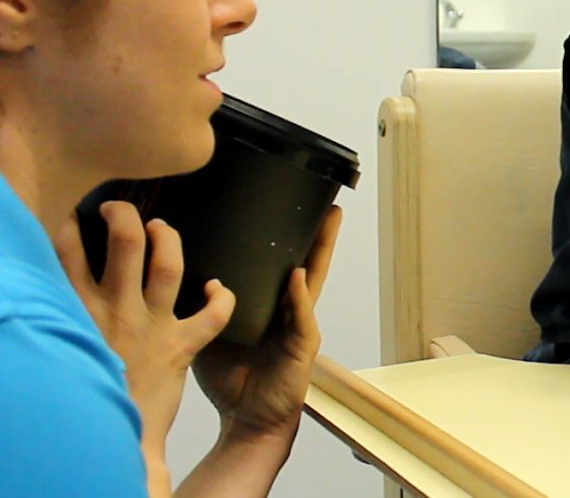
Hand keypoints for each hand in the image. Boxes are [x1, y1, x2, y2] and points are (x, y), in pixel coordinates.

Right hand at [53, 202, 235, 455]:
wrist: (111, 434)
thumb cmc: (89, 384)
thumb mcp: (71, 340)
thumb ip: (73, 309)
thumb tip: (70, 279)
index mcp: (80, 310)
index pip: (67, 252)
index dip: (71, 224)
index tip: (78, 213)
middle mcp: (115, 311)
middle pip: (125, 244)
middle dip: (126, 215)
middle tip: (122, 209)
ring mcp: (150, 326)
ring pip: (167, 266)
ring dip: (170, 240)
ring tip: (162, 228)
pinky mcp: (180, 347)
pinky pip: (211, 316)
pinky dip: (221, 299)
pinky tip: (218, 288)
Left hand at [193, 206, 340, 444]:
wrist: (247, 423)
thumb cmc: (231, 380)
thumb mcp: (211, 333)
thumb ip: (203, 307)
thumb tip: (185, 273)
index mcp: (270, 307)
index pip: (279, 265)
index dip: (288, 239)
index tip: (291, 208)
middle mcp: (290, 312)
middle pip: (306, 264)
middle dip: (317, 235)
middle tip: (326, 204)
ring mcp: (300, 327)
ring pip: (313, 282)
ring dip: (320, 252)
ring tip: (327, 222)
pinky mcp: (302, 347)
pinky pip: (302, 317)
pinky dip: (300, 296)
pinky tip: (298, 276)